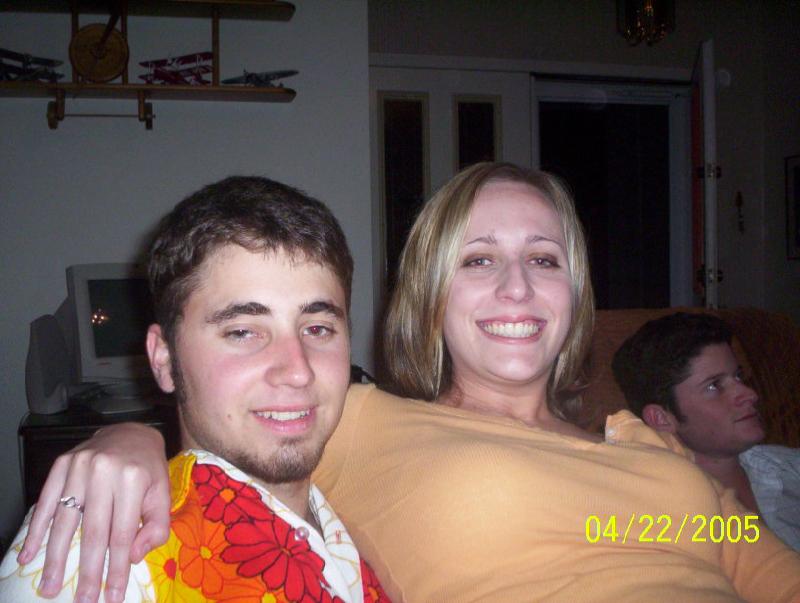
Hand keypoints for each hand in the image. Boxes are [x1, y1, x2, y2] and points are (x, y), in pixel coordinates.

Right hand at [18, 422, 170, 601]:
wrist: (131, 431)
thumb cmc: (148, 468)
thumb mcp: (163, 494)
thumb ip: (156, 527)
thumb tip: (133, 557)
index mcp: (134, 479)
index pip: (122, 534)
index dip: (116, 568)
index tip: (112, 596)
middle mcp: (105, 471)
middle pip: (93, 531)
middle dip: (87, 571)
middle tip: (82, 600)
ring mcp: (79, 466)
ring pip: (65, 520)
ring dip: (55, 557)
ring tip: (49, 585)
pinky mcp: (61, 464)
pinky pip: (45, 501)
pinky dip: (36, 530)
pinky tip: (29, 554)